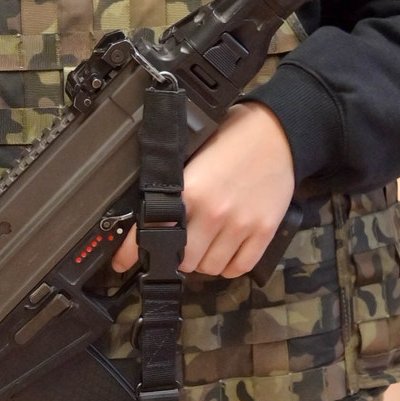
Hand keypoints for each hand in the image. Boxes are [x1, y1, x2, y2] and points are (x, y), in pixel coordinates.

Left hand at [110, 100, 295, 281]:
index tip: (122, 263)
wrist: (276, 133)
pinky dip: (230, 265)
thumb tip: (146, 216)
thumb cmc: (231, 140)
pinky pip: (240, 267)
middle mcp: (213, 213)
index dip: (132, 252)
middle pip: (184, 260)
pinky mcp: (264, 231)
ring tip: (206, 245)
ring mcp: (240, 225)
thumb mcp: (191, 159)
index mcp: (189, 191)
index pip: (151, 232)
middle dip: (178, 256)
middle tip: (180, 244)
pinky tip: (227, 250)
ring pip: (211, 267)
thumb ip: (172, 189)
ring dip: (204, 261)